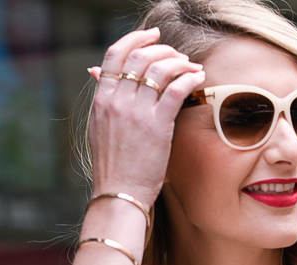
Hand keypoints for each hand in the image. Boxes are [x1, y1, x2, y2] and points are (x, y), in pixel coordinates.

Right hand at [86, 28, 205, 208]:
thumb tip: (98, 73)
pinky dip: (189, 78)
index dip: (136, 39)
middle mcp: (118, 102)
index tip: (152, 36)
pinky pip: (176, 89)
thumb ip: (104, 100)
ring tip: (190, 67)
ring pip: (160, 68)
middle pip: (141, 57)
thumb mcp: (99, 128)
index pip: (115, 55)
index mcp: (102, 100)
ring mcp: (137, 113)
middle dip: (163, 49)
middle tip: (178, 55)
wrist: (119, 195)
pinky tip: (198, 79)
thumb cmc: (113, 168)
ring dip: (179, 62)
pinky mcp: (157, 127)